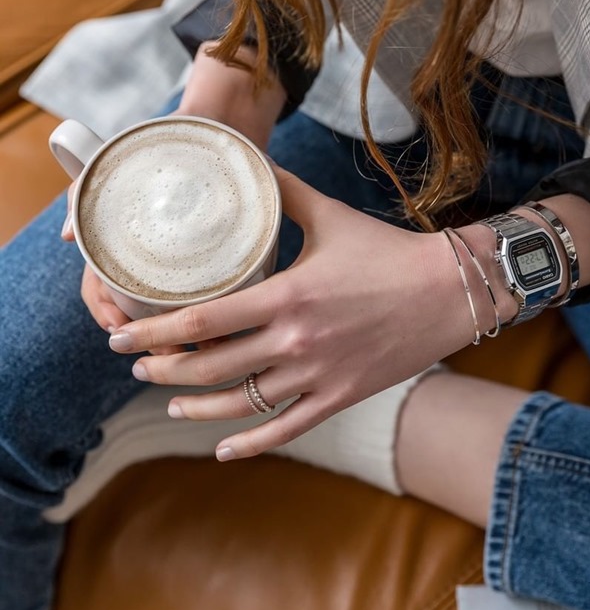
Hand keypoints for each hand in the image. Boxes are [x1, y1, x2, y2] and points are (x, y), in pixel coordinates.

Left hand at [108, 165, 477, 459]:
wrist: (448, 291)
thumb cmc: (389, 251)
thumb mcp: (331, 216)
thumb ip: (284, 192)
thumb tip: (250, 160)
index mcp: (287, 296)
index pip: (202, 322)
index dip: (154, 333)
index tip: (122, 336)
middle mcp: (296, 341)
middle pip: (211, 368)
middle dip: (164, 371)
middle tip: (137, 368)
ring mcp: (318, 374)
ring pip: (242, 404)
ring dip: (196, 408)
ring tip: (171, 404)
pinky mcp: (341, 396)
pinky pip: (287, 428)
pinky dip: (251, 442)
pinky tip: (224, 449)